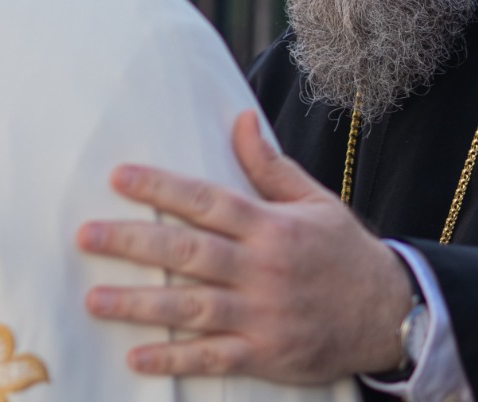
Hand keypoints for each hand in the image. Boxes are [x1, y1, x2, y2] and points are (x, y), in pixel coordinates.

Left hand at [76, 110, 413, 383]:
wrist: (391, 314)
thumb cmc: (344, 253)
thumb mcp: (314, 202)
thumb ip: (270, 167)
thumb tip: (240, 119)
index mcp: (271, 227)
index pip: (207, 201)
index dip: (161, 188)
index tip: (119, 177)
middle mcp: (262, 269)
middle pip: (189, 253)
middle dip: (134, 244)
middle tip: (86, 237)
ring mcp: (263, 314)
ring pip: (192, 307)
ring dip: (141, 305)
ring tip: (95, 299)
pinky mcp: (266, 353)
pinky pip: (213, 357)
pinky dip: (175, 359)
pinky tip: (137, 357)